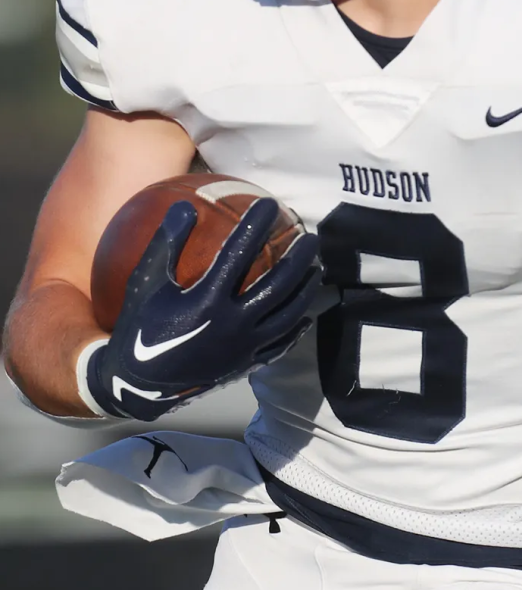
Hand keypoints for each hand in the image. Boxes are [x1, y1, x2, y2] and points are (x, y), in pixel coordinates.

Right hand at [86, 198, 322, 420]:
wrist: (137, 385)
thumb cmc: (139, 327)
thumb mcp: (146, 283)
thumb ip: (166, 244)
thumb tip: (184, 206)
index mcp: (207, 299)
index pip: (239, 253)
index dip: (256, 226)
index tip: (270, 204)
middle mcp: (232, 322)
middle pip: (277, 285)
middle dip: (298, 259)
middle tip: (311, 238)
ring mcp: (243, 346)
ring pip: (287, 314)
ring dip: (305, 291)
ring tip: (316, 271)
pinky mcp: (245, 364)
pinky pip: (279, 345)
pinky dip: (295, 329)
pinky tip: (305, 317)